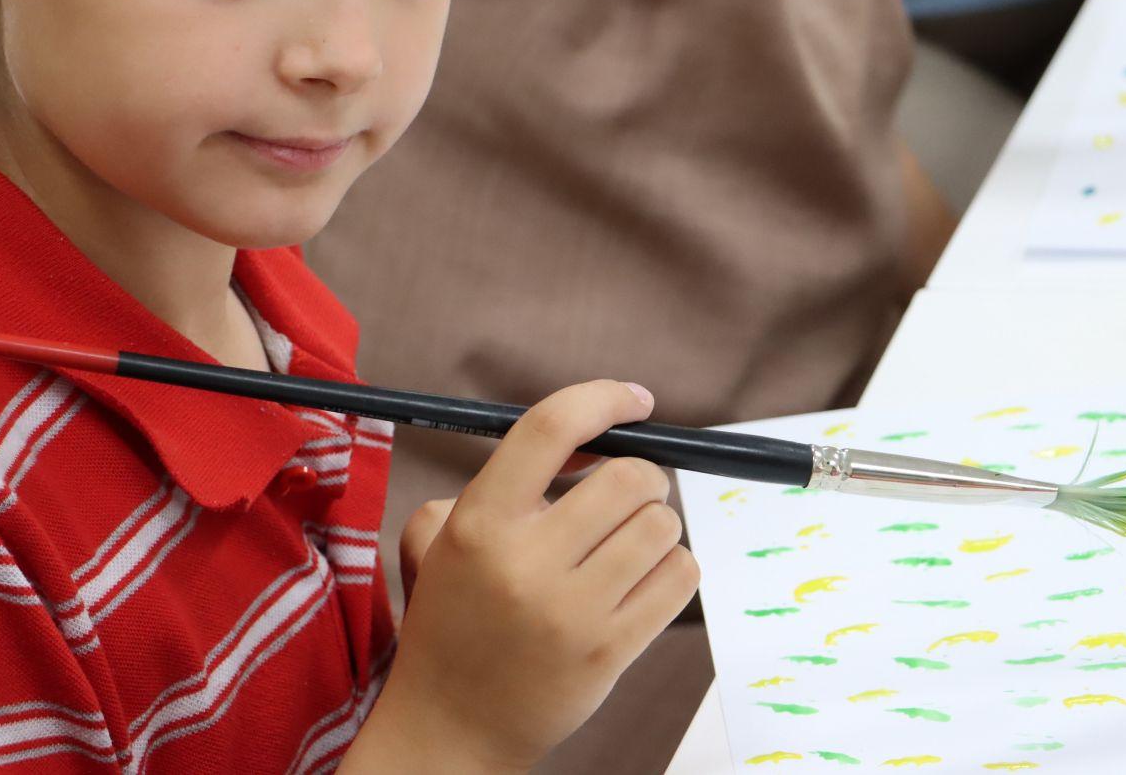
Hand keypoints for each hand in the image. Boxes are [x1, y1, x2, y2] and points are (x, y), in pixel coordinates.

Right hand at [352, 381, 697, 773]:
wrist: (449, 726)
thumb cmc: (455, 617)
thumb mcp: (445, 536)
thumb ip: (507, 479)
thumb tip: (594, 439)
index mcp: (479, 522)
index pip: (550, 427)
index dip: (603, 400)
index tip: (636, 401)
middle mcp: (524, 562)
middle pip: (629, 478)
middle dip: (643, 476)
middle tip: (629, 493)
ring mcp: (571, 612)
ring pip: (662, 526)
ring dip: (658, 525)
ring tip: (630, 543)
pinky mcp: (609, 653)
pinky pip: (679, 578)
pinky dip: (674, 568)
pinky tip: (645, 578)